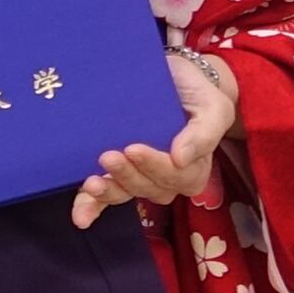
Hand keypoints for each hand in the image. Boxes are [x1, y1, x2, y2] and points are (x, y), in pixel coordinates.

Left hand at [75, 48, 240, 225]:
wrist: (173, 75)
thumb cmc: (196, 92)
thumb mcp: (213, 107)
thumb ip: (204, 133)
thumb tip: (182, 158)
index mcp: (193, 168)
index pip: (176, 176)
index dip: (155, 167)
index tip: (134, 149)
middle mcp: (165, 178)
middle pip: (148, 187)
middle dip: (127, 176)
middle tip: (109, 156)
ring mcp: (138, 176)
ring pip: (125, 193)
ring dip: (108, 192)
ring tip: (92, 182)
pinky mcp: (117, 172)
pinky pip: (104, 198)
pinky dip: (92, 207)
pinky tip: (80, 217)